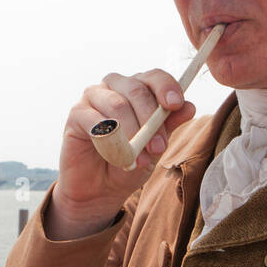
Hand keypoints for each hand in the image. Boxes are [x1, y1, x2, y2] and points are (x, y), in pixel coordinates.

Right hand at [48, 68, 197, 239]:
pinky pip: (94, 120)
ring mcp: (94, 96)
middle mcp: (116, 86)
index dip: (166, 88)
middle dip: (151, 120)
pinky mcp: (76, 113)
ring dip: (131, 134)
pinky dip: (108, 140)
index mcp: (139, 88)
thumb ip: (168, 126)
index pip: (155, 77)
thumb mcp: (155, 147)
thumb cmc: (129, 163)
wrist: (101, 188)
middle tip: (158, 147)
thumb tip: (189, 107)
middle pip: (137, 89)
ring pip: (117, 105)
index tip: (175, 105)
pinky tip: (116, 156)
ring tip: (137, 160)